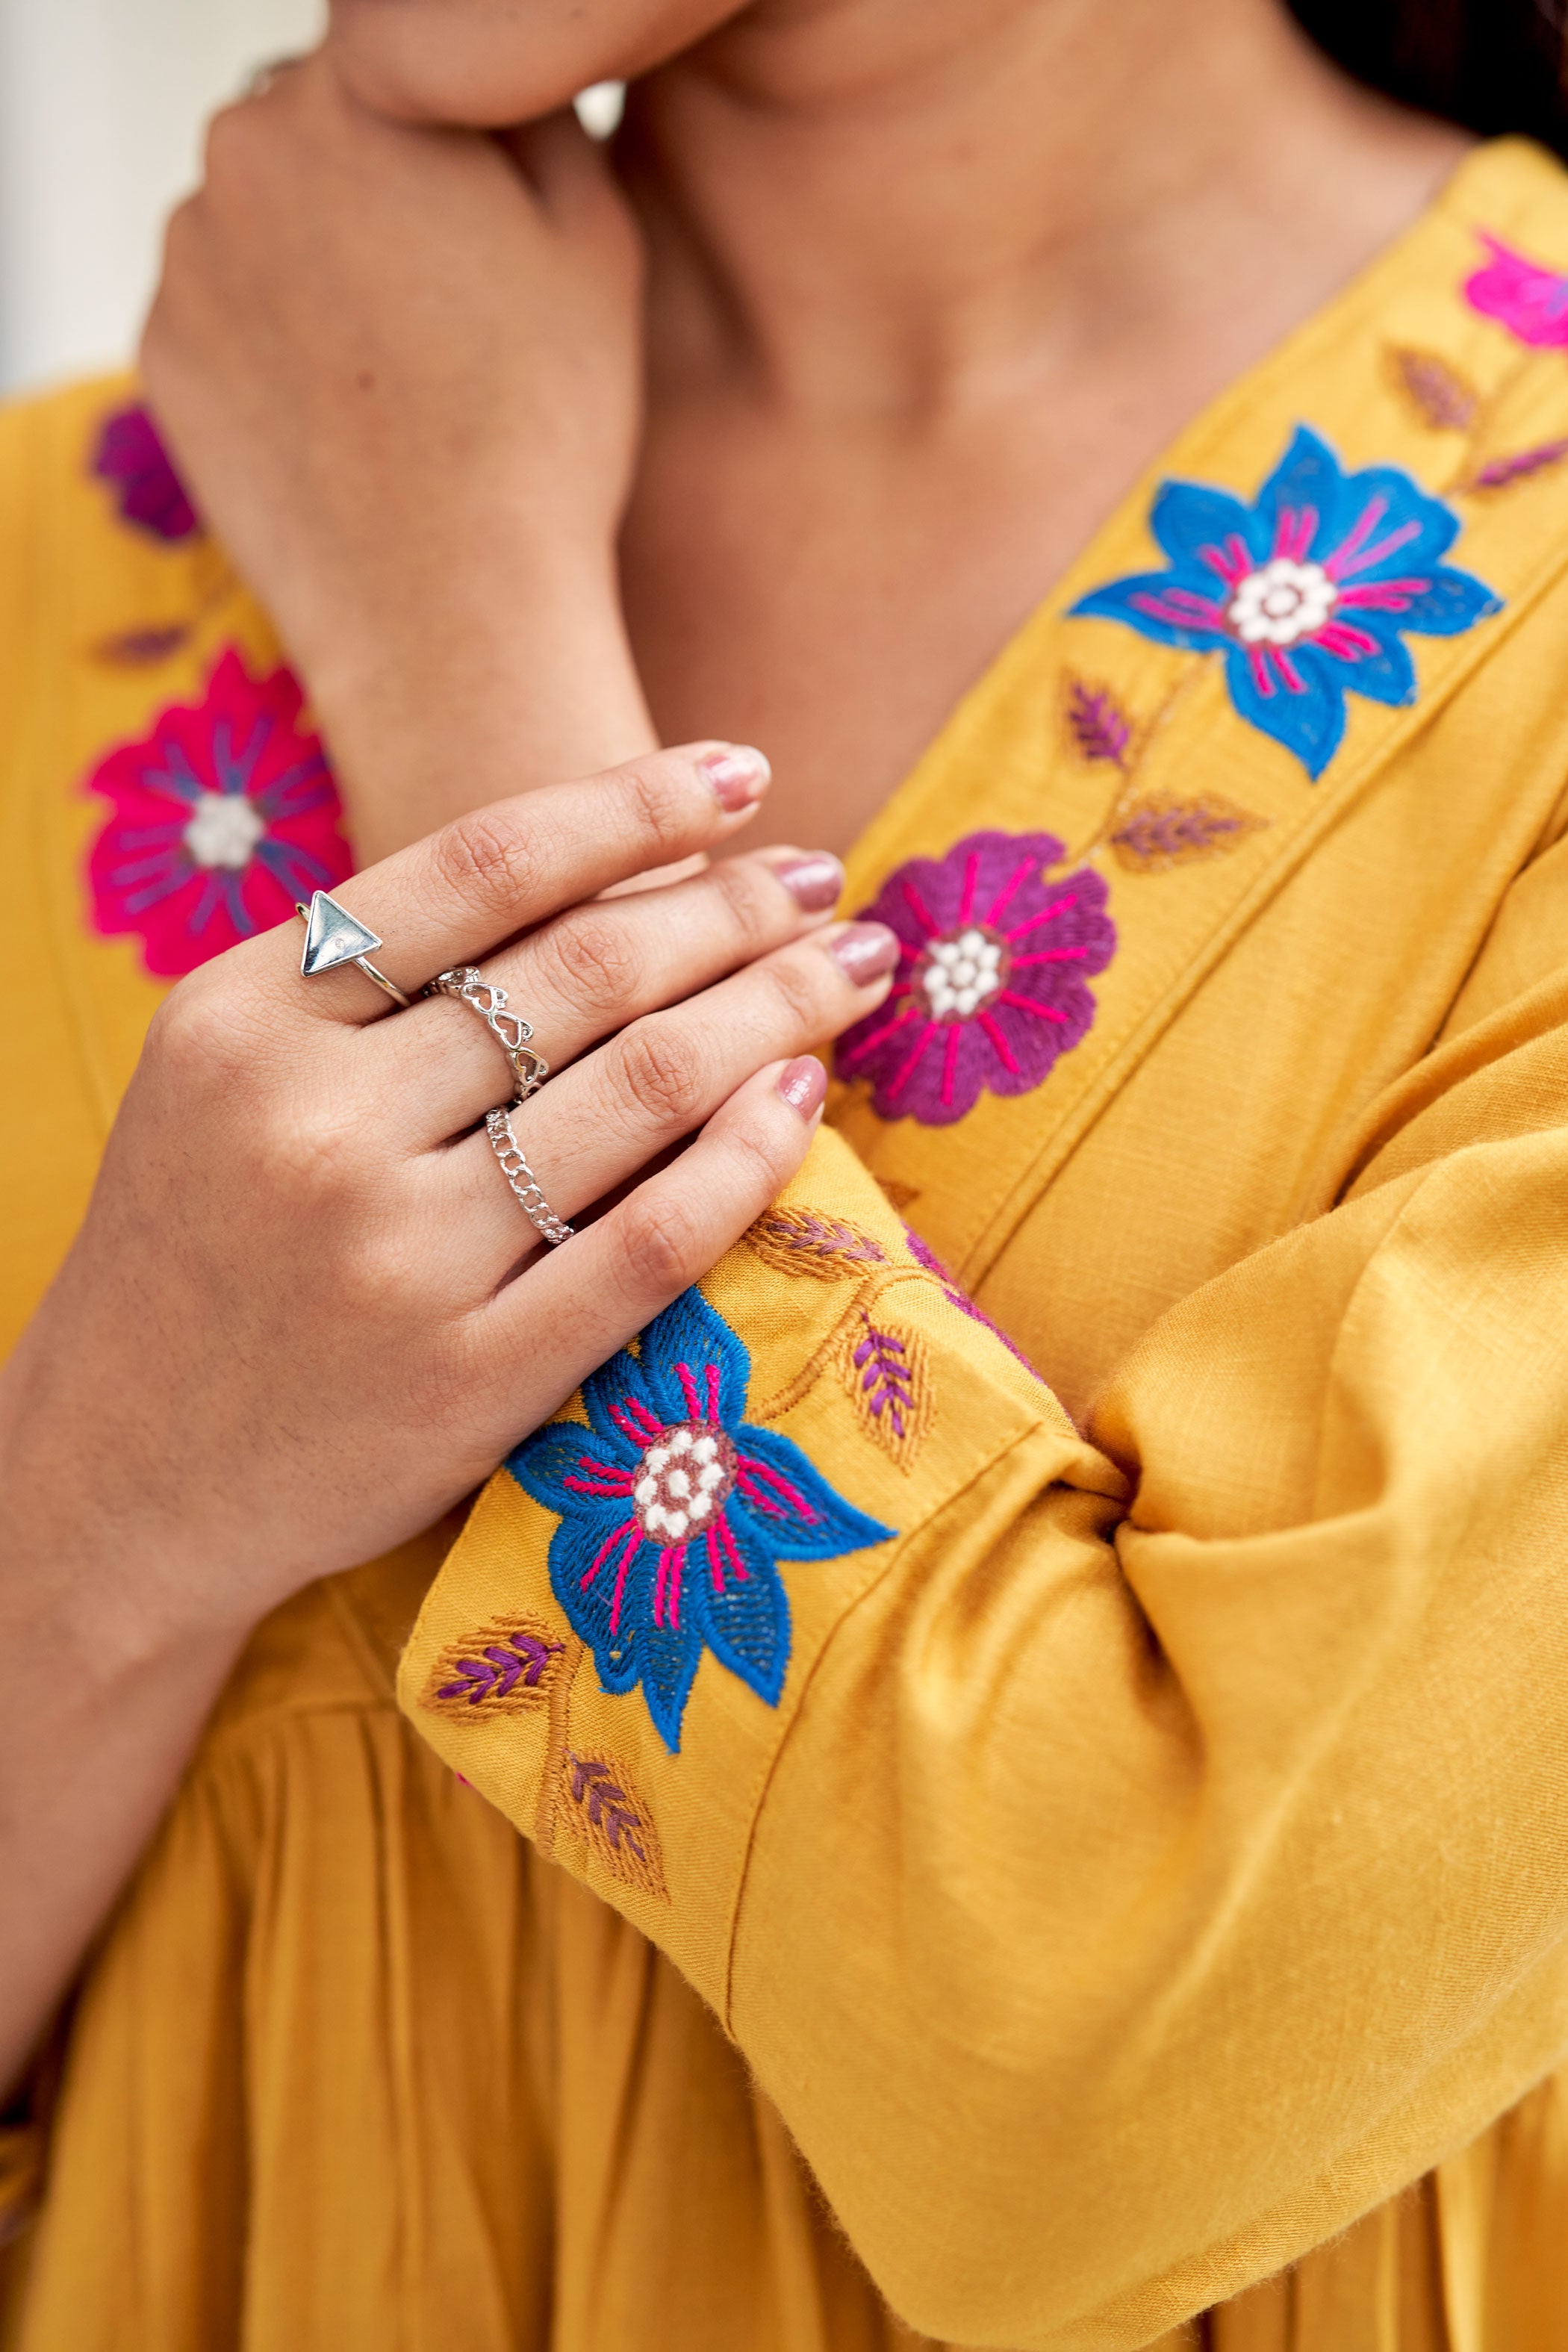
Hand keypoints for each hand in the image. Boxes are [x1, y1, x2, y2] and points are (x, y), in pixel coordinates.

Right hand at [0, 745, 893, 1652]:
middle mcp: (316, 1127)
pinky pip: (653, 1240)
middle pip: (586, 972)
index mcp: (244, 1019)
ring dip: (775, 1007)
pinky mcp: (470, 1382)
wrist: (119, 1478)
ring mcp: (397, 1262)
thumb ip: (363, 979)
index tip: (742, 773)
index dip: (635, 805)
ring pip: (643, 1088)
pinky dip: (749, 1155)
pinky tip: (804, 1095)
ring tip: (847, 967)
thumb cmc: (200, 1249)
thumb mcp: (223, 1074)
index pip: (482, 869)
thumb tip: (601, 869)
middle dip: (735, 905)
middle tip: (824, 879)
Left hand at [140, 51, 654, 851]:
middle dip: (375, 181)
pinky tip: (349, 414)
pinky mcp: (161, 352)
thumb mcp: (595, 232)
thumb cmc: (545, 425)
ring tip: (406, 370)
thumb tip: (492, 71)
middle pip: (311, 124)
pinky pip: (225, 310)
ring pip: (262, 216)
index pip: (393, 50)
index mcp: (354, 92)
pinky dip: (277, 343)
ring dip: (320, 260)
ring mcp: (187, 256)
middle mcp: (240, 149)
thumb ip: (533, 102)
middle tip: (456, 299)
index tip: (489, 214)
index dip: (452, 128)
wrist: (450, 607)